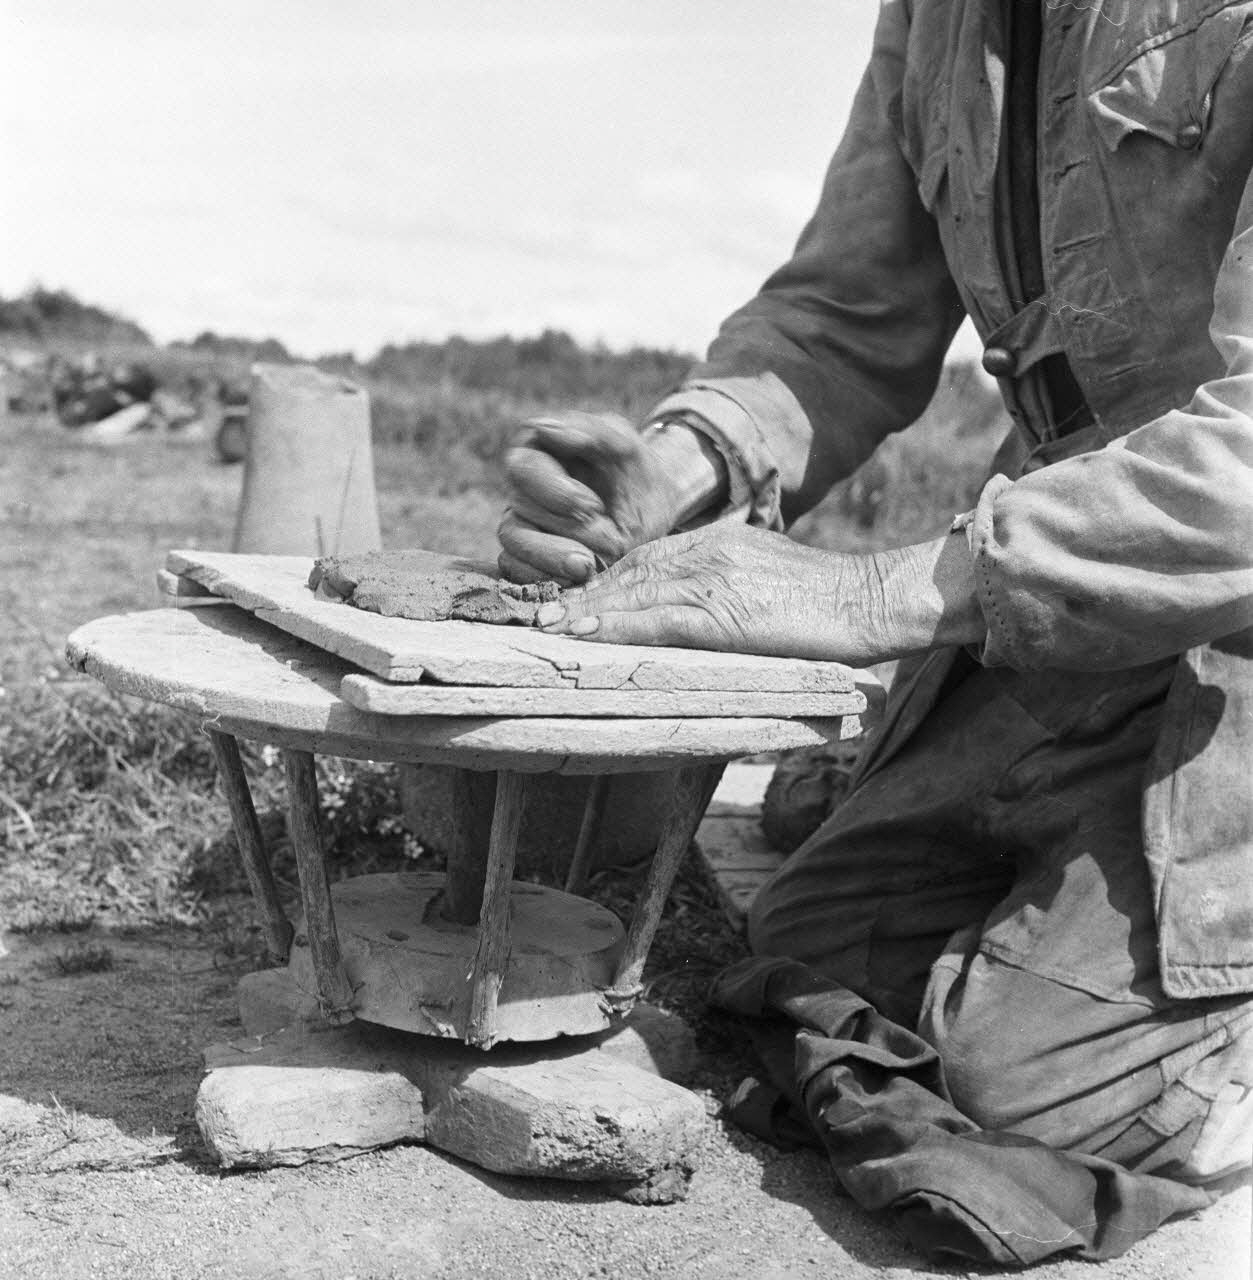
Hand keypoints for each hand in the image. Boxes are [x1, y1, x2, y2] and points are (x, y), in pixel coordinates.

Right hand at [497, 411, 714, 584]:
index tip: (593, 506)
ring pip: (513, 540)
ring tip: (589, 566)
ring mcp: (523, 522)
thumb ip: (592, 430)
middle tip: (607, 536)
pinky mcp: (527, 555)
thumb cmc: (636, 473)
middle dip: (564, 526)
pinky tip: (575, 579)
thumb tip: (546, 426)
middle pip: (521, 506)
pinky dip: (542, 577)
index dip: (555, 490)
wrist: (653, 513)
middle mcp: (525, 486)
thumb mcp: (626, 446)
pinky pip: (514, 568)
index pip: (524, 466)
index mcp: (540, 450)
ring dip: (550, 556)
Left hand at [534, 525, 985, 664]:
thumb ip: (730, 586)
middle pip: (631, 570)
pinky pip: (658, 617)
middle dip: (584, 593)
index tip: (572, 601)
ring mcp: (715, 578)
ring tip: (546, 626)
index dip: (606, 581)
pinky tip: (585, 632)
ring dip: (586, 609)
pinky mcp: (724, 610)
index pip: (647, 560)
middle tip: (539, 613)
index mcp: (719, 544)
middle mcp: (708, 552)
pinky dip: (617, 623)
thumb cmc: (827, 601)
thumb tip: (708, 610)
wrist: (868, 599)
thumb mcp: (768, 580)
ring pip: (635, 590)